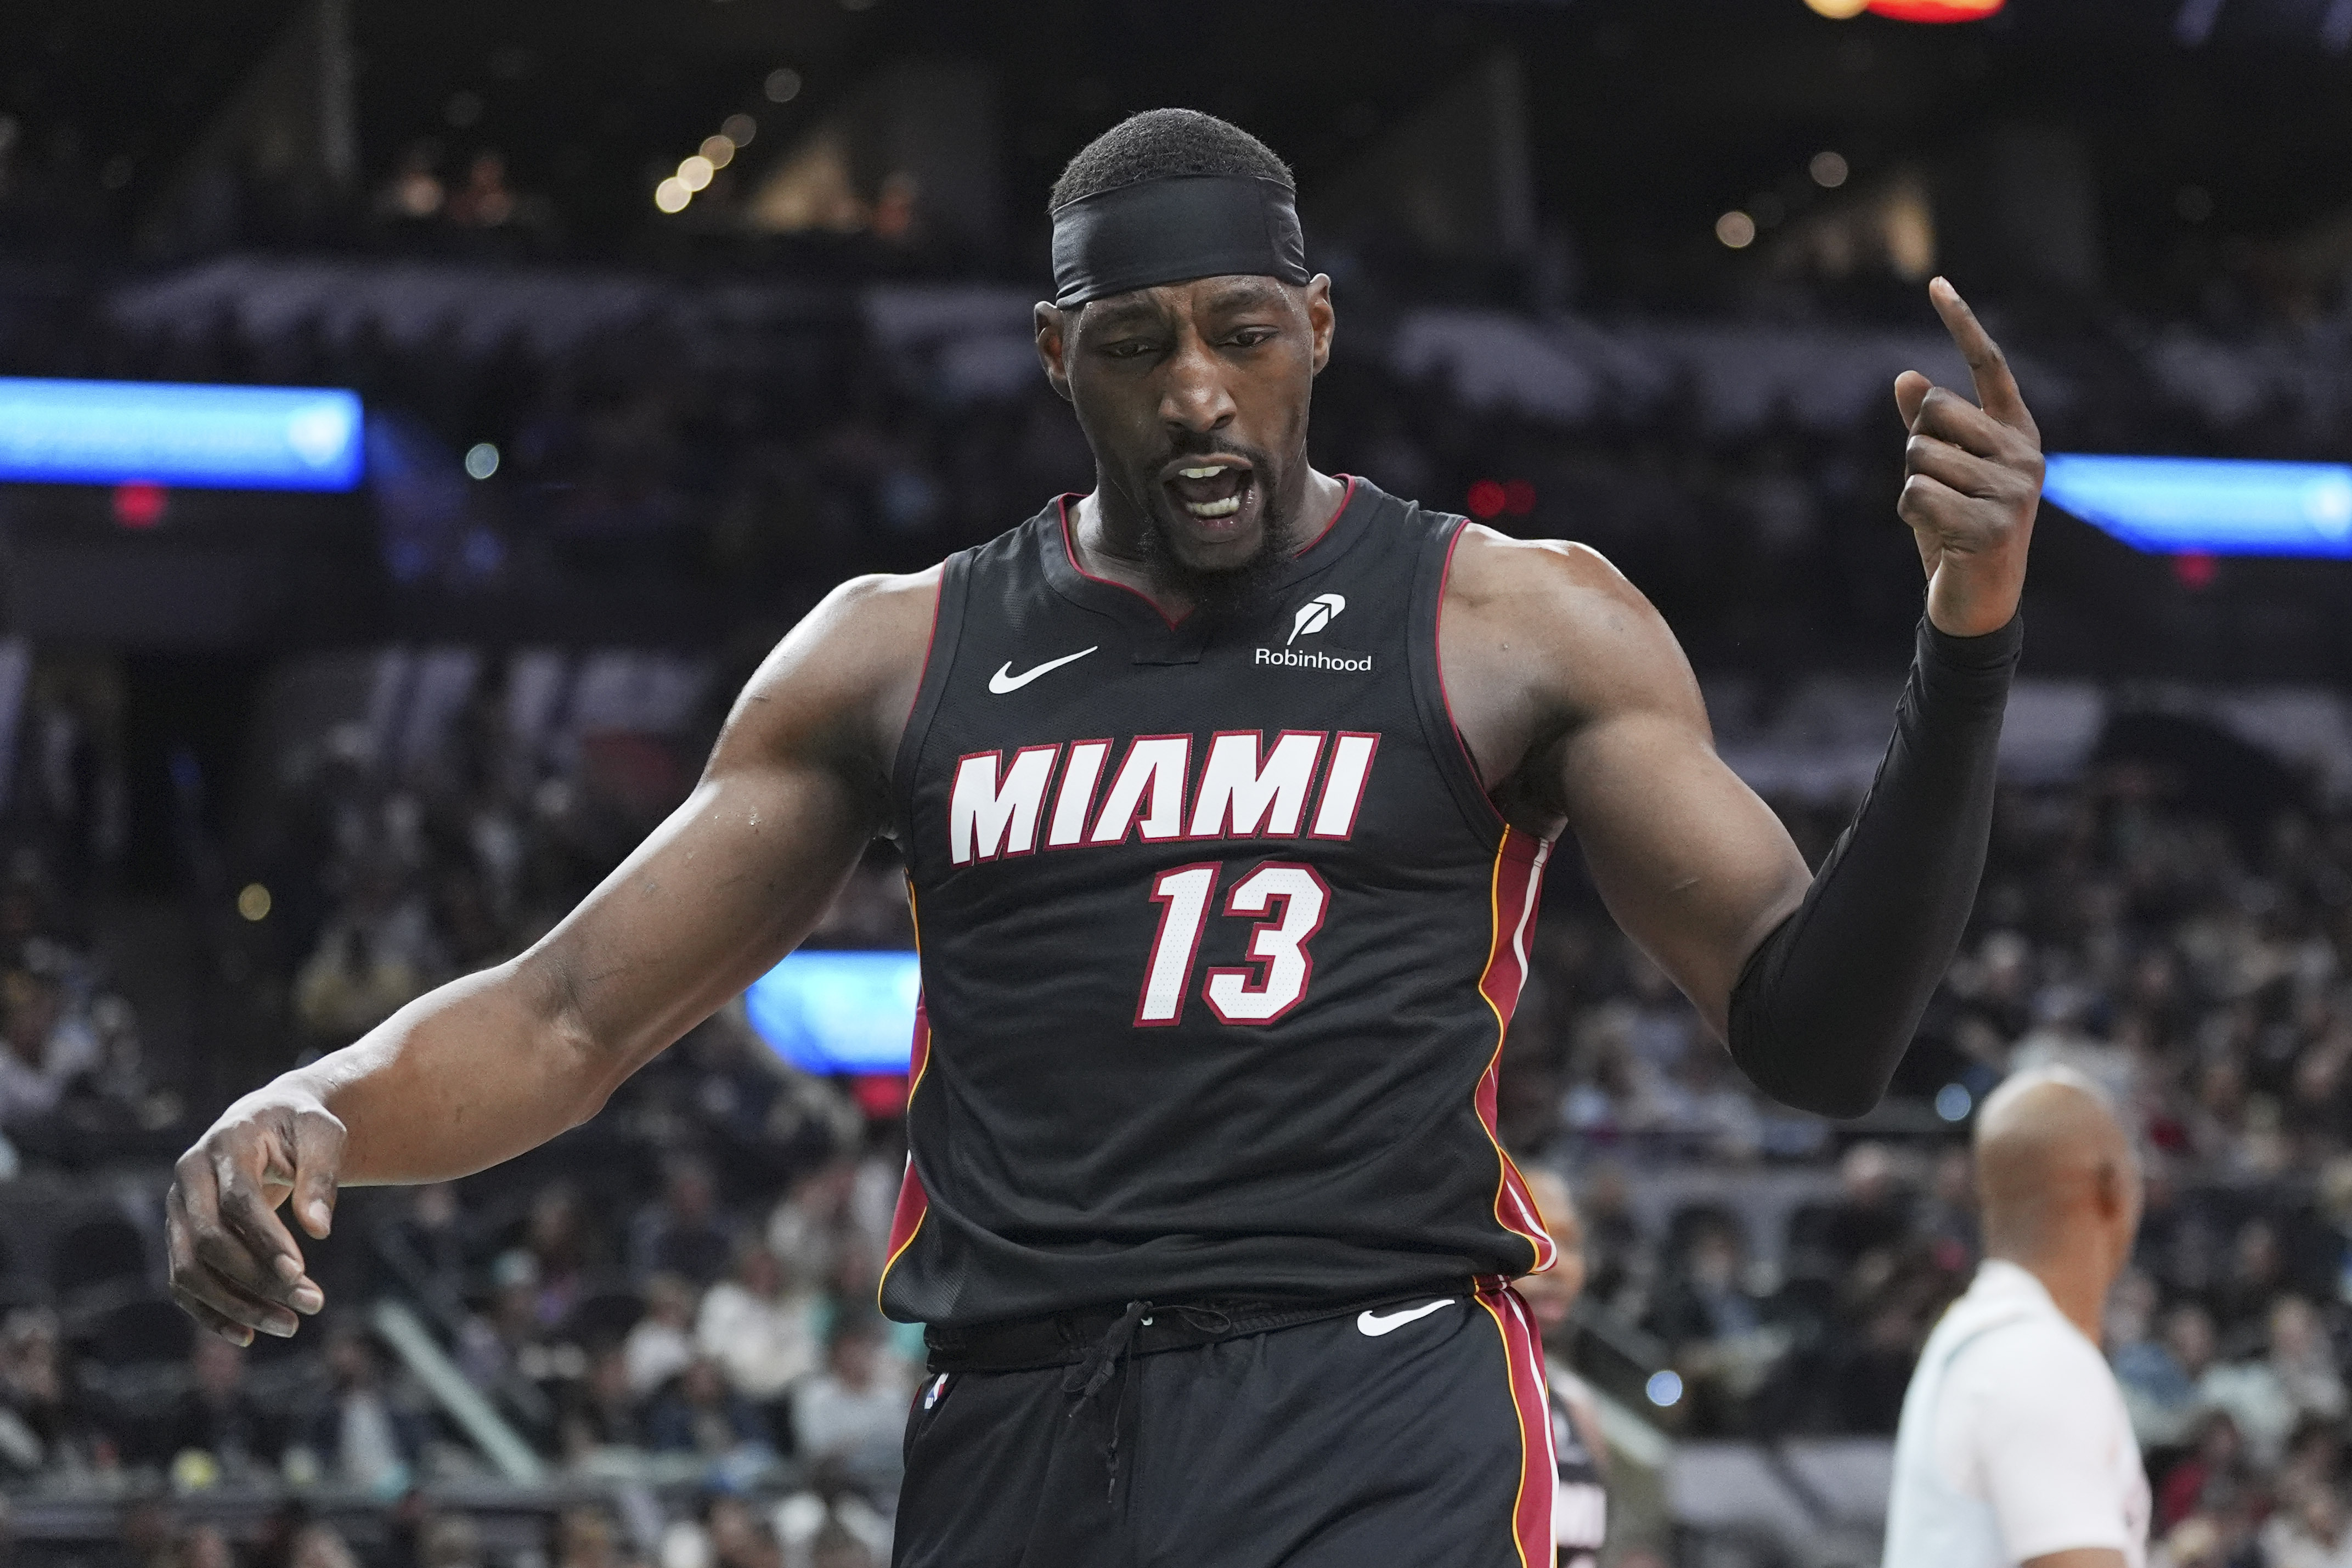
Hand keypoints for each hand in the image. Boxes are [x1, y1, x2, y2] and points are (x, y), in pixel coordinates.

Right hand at [167, 1081, 344, 1343]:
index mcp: (224, 1145)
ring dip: (237, 1305)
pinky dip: (211, 1313)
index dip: (266, 1240)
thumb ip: (321, 1175)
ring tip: (290, 1325)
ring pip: (190, 1270)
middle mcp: (188, 1177)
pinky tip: (247, 1335)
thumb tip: (319, 1230)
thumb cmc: (300, 1126)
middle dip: (258, 1279)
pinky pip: (183, 1283)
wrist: (267, 1119)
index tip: (300, 1272)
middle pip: (209, 1241)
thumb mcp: (322, 1134)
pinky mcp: (177, 1235)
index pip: (238, 1201)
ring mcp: (177, 1209)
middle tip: (312, 1304)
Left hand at [1893, 278, 2043, 637]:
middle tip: (1941, 488)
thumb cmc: (1957, 530)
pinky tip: (1938, 538)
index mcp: (2017, 434)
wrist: (1980, 602)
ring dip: (1912, 489)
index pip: (1989, 366)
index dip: (1961, 324)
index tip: (1935, 283)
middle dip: (1917, 445)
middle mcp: (2024, 454)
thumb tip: (1907, 376)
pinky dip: (1910, 515)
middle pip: (1934, 410)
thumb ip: (1930, 428)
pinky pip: (1914, 494)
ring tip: (1942, 518)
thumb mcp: (1942, 472)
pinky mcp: (1990, 525)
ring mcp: (2012, 490)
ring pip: (1918, 454)